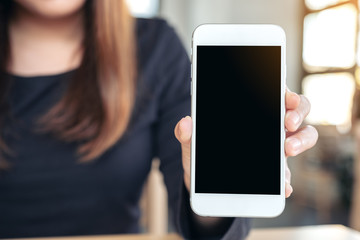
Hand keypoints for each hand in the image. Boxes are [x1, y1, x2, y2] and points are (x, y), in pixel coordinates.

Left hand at [175, 88, 317, 195]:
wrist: (205, 184)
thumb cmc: (202, 155)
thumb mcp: (192, 144)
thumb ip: (187, 134)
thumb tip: (184, 123)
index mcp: (252, 112)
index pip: (275, 94)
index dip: (286, 93)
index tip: (286, 98)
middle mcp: (269, 126)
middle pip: (296, 110)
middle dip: (297, 113)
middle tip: (287, 123)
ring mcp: (276, 148)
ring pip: (303, 136)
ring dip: (301, 141)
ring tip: (287, 150)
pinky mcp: (276, 171)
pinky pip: (288, 172)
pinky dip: (287, 178)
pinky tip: (283, 185)